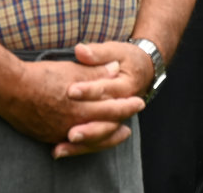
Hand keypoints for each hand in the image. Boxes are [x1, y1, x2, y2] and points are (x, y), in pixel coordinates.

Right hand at [0, 55, 143, 157]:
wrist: (8, 89)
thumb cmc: (41, 76)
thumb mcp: (72, 69)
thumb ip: (96, 71)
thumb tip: (116, 69)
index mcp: (81, 105)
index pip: (112, 109)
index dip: (127, 106)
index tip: (139, 103)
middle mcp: (72, 123)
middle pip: (103, 129)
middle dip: (118, 127)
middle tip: (129, 128)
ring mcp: (58, 133)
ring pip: (87, 141)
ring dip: (103, 139)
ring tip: (116, 135)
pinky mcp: (46, 136)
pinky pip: (69, 145)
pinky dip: (82, 143)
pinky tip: (85, 140)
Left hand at [50, 42, 153, 157]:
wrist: (144, 70)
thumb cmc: (126, 58)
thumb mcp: (115, 50)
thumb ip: (97, 53)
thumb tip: (80, 50)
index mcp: (126, 85)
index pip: (106, 89)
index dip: (89, 91)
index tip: (70, 91)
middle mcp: (124, 106)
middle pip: (107, 120)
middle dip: (88, 127)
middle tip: (70, 132)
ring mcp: (116, 118)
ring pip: (102, 135)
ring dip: (83, 143)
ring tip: (61, 146)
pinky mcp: (107, 125)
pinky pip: (96, 141)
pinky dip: (78, 148)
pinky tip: (58, 151)